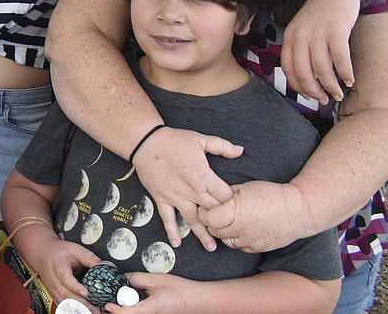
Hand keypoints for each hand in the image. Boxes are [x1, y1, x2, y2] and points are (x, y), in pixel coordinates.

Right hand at [13, 225, 101, 304]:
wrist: (42, 253)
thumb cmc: (58, 251)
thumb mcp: (74, 249)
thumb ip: (89, 257)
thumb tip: (103, 265)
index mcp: (58, 265)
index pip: (65, 277)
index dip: (74, 286)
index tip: (85, 292)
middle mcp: (53, 278)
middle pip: (66, 293)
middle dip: (81, 303)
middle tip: (95, 308)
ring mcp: (52, 288)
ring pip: (64, 301)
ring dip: (78, 308)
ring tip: (92, 311)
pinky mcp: (54, 293)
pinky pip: (63, 303)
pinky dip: (73, 308)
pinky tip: (83, 310)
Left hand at [103, 272, 189, 313]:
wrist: (199, 301)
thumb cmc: (181, 291)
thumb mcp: (156, 279)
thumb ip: (136, 279)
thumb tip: (121, 278)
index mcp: (150, 309)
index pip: (127, 313)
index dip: (114, 309)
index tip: (107, 303)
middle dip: (119, 308)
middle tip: (112, 298)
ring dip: (128, 308)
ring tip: (125, 298)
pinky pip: (141, 313)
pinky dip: (135, 308)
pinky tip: (137, 300)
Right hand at [133, 128, 241, 249]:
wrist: (147, 142)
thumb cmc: (174, 140)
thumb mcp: (200, 140)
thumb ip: (222, 146)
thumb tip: (240, 151)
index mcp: (204, 176)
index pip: (225, 197)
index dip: (232, 203)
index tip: (236, 207)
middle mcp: (192, 190)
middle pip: (212, 212)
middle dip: (222, 223)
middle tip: (230, 232)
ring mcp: (176, 197)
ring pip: (193, 220)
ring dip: (202, 235)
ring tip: (211, 247)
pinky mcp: (162, 198)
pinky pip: (167, 218)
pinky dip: (172, 231)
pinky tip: (177, 243)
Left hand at [199, 180, 307, 252]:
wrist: (298, 210)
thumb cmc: (271, 194)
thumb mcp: (245, 187)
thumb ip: (226, 194)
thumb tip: (212, 197)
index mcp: (235, 212)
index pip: (207, 218)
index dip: (203, 212)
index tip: (205, 206)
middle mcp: (240, 229)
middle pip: (214, 231)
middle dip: (211, 222)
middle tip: (215, 213)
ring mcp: (250, 241)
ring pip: (226, 241)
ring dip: (224, 232)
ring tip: (230, 220)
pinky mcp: (258, 248)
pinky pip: (240, 247)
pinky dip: (237, 239)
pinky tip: (242, 228)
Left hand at [281, 0, 359, 102]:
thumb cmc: (320, 12)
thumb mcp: (302, 29)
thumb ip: (301, 49)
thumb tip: (308, 77)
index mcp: (290, 37)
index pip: (289, 69)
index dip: (298, 86)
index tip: (307, 96)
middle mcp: (300, 36)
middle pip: (303, 72)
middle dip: (313, 91)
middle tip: (323, 100)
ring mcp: (318, 33)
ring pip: (322, 69)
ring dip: (330, 86)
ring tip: (338, 93)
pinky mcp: (337, 31)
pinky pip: (340, 59)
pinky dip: (345, 73)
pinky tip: (350, 80)